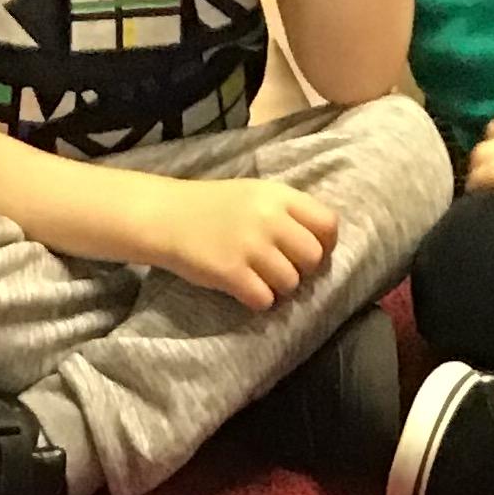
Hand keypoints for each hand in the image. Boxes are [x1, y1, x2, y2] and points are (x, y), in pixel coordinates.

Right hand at [159, 177, 338, 309]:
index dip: (325, 244)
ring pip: (291, 283)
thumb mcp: (254, 194)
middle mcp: (269, 219)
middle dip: (302, 270)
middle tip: (282, 269)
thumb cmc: (213, 207)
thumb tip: (319, 242)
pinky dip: (258, 300)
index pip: (327, 224)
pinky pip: (265, 300)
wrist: (166, 216)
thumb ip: (286, 212)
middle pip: (313, 258)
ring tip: (259, 278)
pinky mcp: (232, 273)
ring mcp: (251, 247)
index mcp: (278, 196)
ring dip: (279, 288)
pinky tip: (245, 289)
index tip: (309, 252)